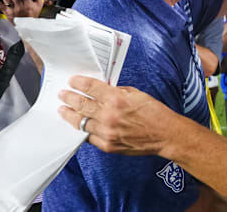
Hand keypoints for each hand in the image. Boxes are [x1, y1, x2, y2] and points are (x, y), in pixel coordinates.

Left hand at [58, 75, 172, 155]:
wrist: (165, 134)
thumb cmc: (154, 113)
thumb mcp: (135, 93)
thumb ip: (116, 91)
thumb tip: (101, 90)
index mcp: (116, 99)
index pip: (90, 87)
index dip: (78, 83)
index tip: (72, 81)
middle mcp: (109, 115)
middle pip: (81, 104)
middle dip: (69, 97)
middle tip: (62, 94)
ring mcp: (107, 132)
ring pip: (81, 122)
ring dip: (70, 115)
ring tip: (63, 110)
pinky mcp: (108, 145)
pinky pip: (89, 137)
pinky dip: (83, 130)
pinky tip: (78, 125)